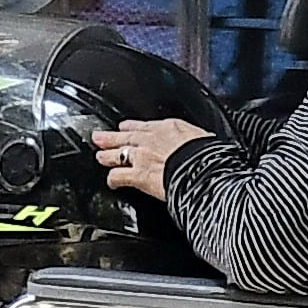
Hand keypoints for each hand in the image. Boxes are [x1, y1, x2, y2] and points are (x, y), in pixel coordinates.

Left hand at [92, 115, 207, 201]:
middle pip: (125, 136)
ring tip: (100, 156)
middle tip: (99, 137)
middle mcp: (151, 139)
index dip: (132, 126)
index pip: (145, 125)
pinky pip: (118, 176)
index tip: (126, 126)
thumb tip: (206, 143)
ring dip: (106, 155)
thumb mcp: (205, 138)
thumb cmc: (208, 155)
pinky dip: (113, 180)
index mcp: (170, 127)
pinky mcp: (137, 175)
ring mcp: (141, 157)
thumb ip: (197, 139)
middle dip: (110, 137)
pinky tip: (111, 182)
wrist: (200, 168)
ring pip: (116, 153)